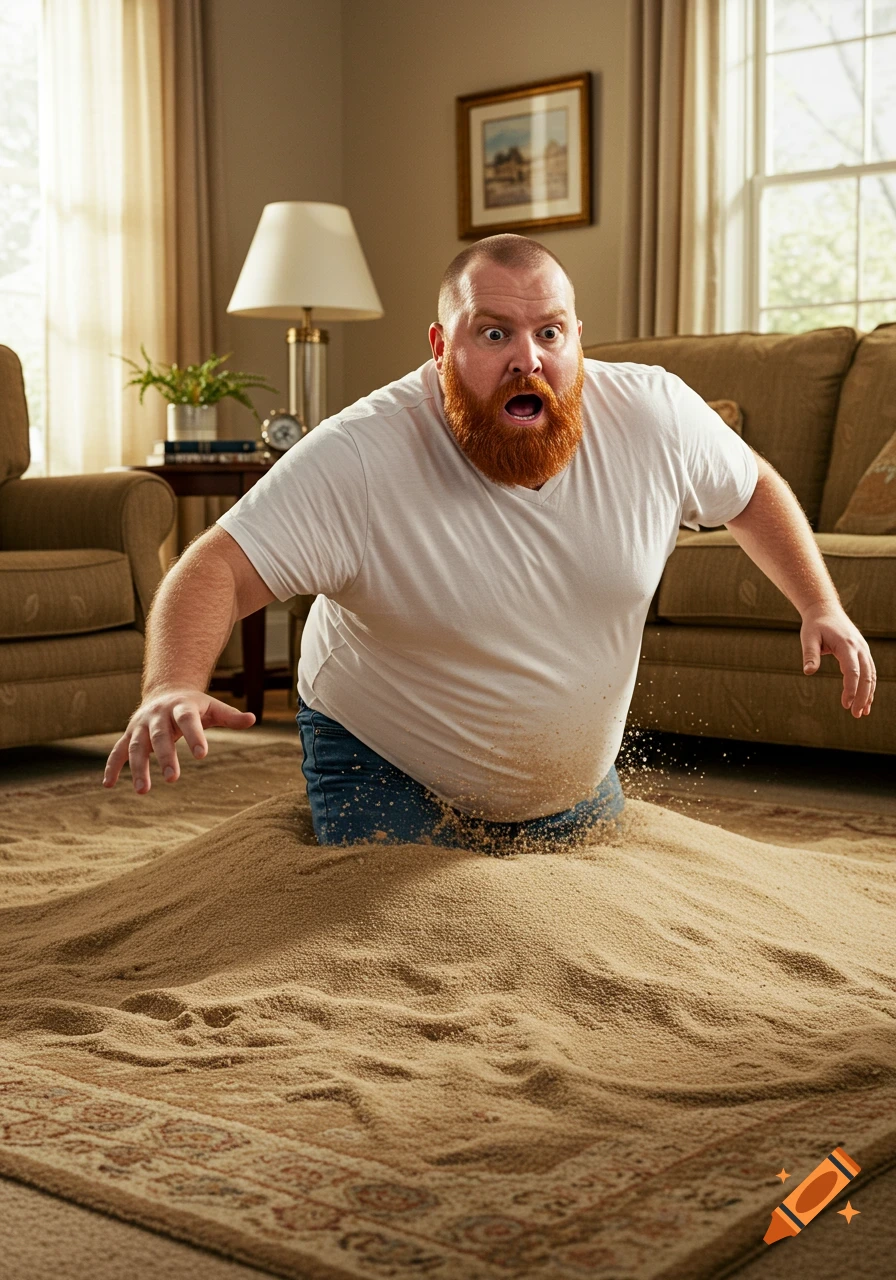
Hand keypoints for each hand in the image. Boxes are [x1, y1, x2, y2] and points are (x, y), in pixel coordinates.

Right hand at [103, 691, 255, 792]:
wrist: (166, 691)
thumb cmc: (195, 705)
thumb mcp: (213, 708)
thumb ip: (231, 717)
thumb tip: (253, 719)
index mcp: (181, 706)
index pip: (188, 720)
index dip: (195, 736)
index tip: (203, 755)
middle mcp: (157, 715)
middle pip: (160, 736)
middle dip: (165, 757)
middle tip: (173, 779)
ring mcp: (140, 725)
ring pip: (136, 746)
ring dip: (138, 768)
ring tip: (143, 790)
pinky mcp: (129, 734)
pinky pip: (117, 751)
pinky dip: (112, 767)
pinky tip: (108, 785)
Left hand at [800, 604, 875, 717]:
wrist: (826, 610)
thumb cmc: (815, 625)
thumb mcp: (808, 637)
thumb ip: (810, 654)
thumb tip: (808, 672)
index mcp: (847, 645)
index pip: (853, 671)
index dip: (851, 689)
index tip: (846, 704)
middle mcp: (860, 648)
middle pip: (866, 676)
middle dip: (862, 697)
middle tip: (855, 715)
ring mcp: (864, 650)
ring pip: (871, 675)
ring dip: (868, 694)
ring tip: (862, 713)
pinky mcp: (863, 652)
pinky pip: (870, 672)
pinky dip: (869, 686)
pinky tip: (865, 700)